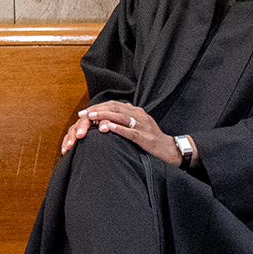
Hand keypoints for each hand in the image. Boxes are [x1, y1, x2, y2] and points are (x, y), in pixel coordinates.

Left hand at [60, 101, 184, 165]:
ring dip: (104, 116)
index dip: (98, 106)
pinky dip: (118, 129)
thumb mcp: (139, 125)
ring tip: (91, 118)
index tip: (84, 111)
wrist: (169, 149)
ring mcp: (142, 126)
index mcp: (136, 111)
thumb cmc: (151, 138)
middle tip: (83, 114)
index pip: (114, 104)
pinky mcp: (145, 137)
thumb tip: (112, 113)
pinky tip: (107, 128)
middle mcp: (139, 115)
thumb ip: (127, 118)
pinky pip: (130, 132)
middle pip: (115, 108)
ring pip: (121, 117)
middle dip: (97, 110)